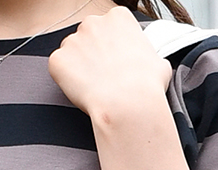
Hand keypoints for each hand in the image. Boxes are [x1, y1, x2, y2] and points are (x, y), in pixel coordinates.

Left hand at [48, 6, 171, 127]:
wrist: (127, 104)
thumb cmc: (146, 85)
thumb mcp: (159, 62)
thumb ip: (147, 56)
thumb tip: (150, 64)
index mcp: (118, 17)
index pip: (110, 26)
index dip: (113, 46)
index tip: (116, 61)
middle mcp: (93, 22)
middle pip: (88, 36)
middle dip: (93, 53)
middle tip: (103, 75)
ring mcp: (72, 40)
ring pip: (71, 52)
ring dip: (78, 66)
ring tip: (93, 86)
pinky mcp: (57, 60)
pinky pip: (58, 68)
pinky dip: (65, 80)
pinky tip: (82, 91)